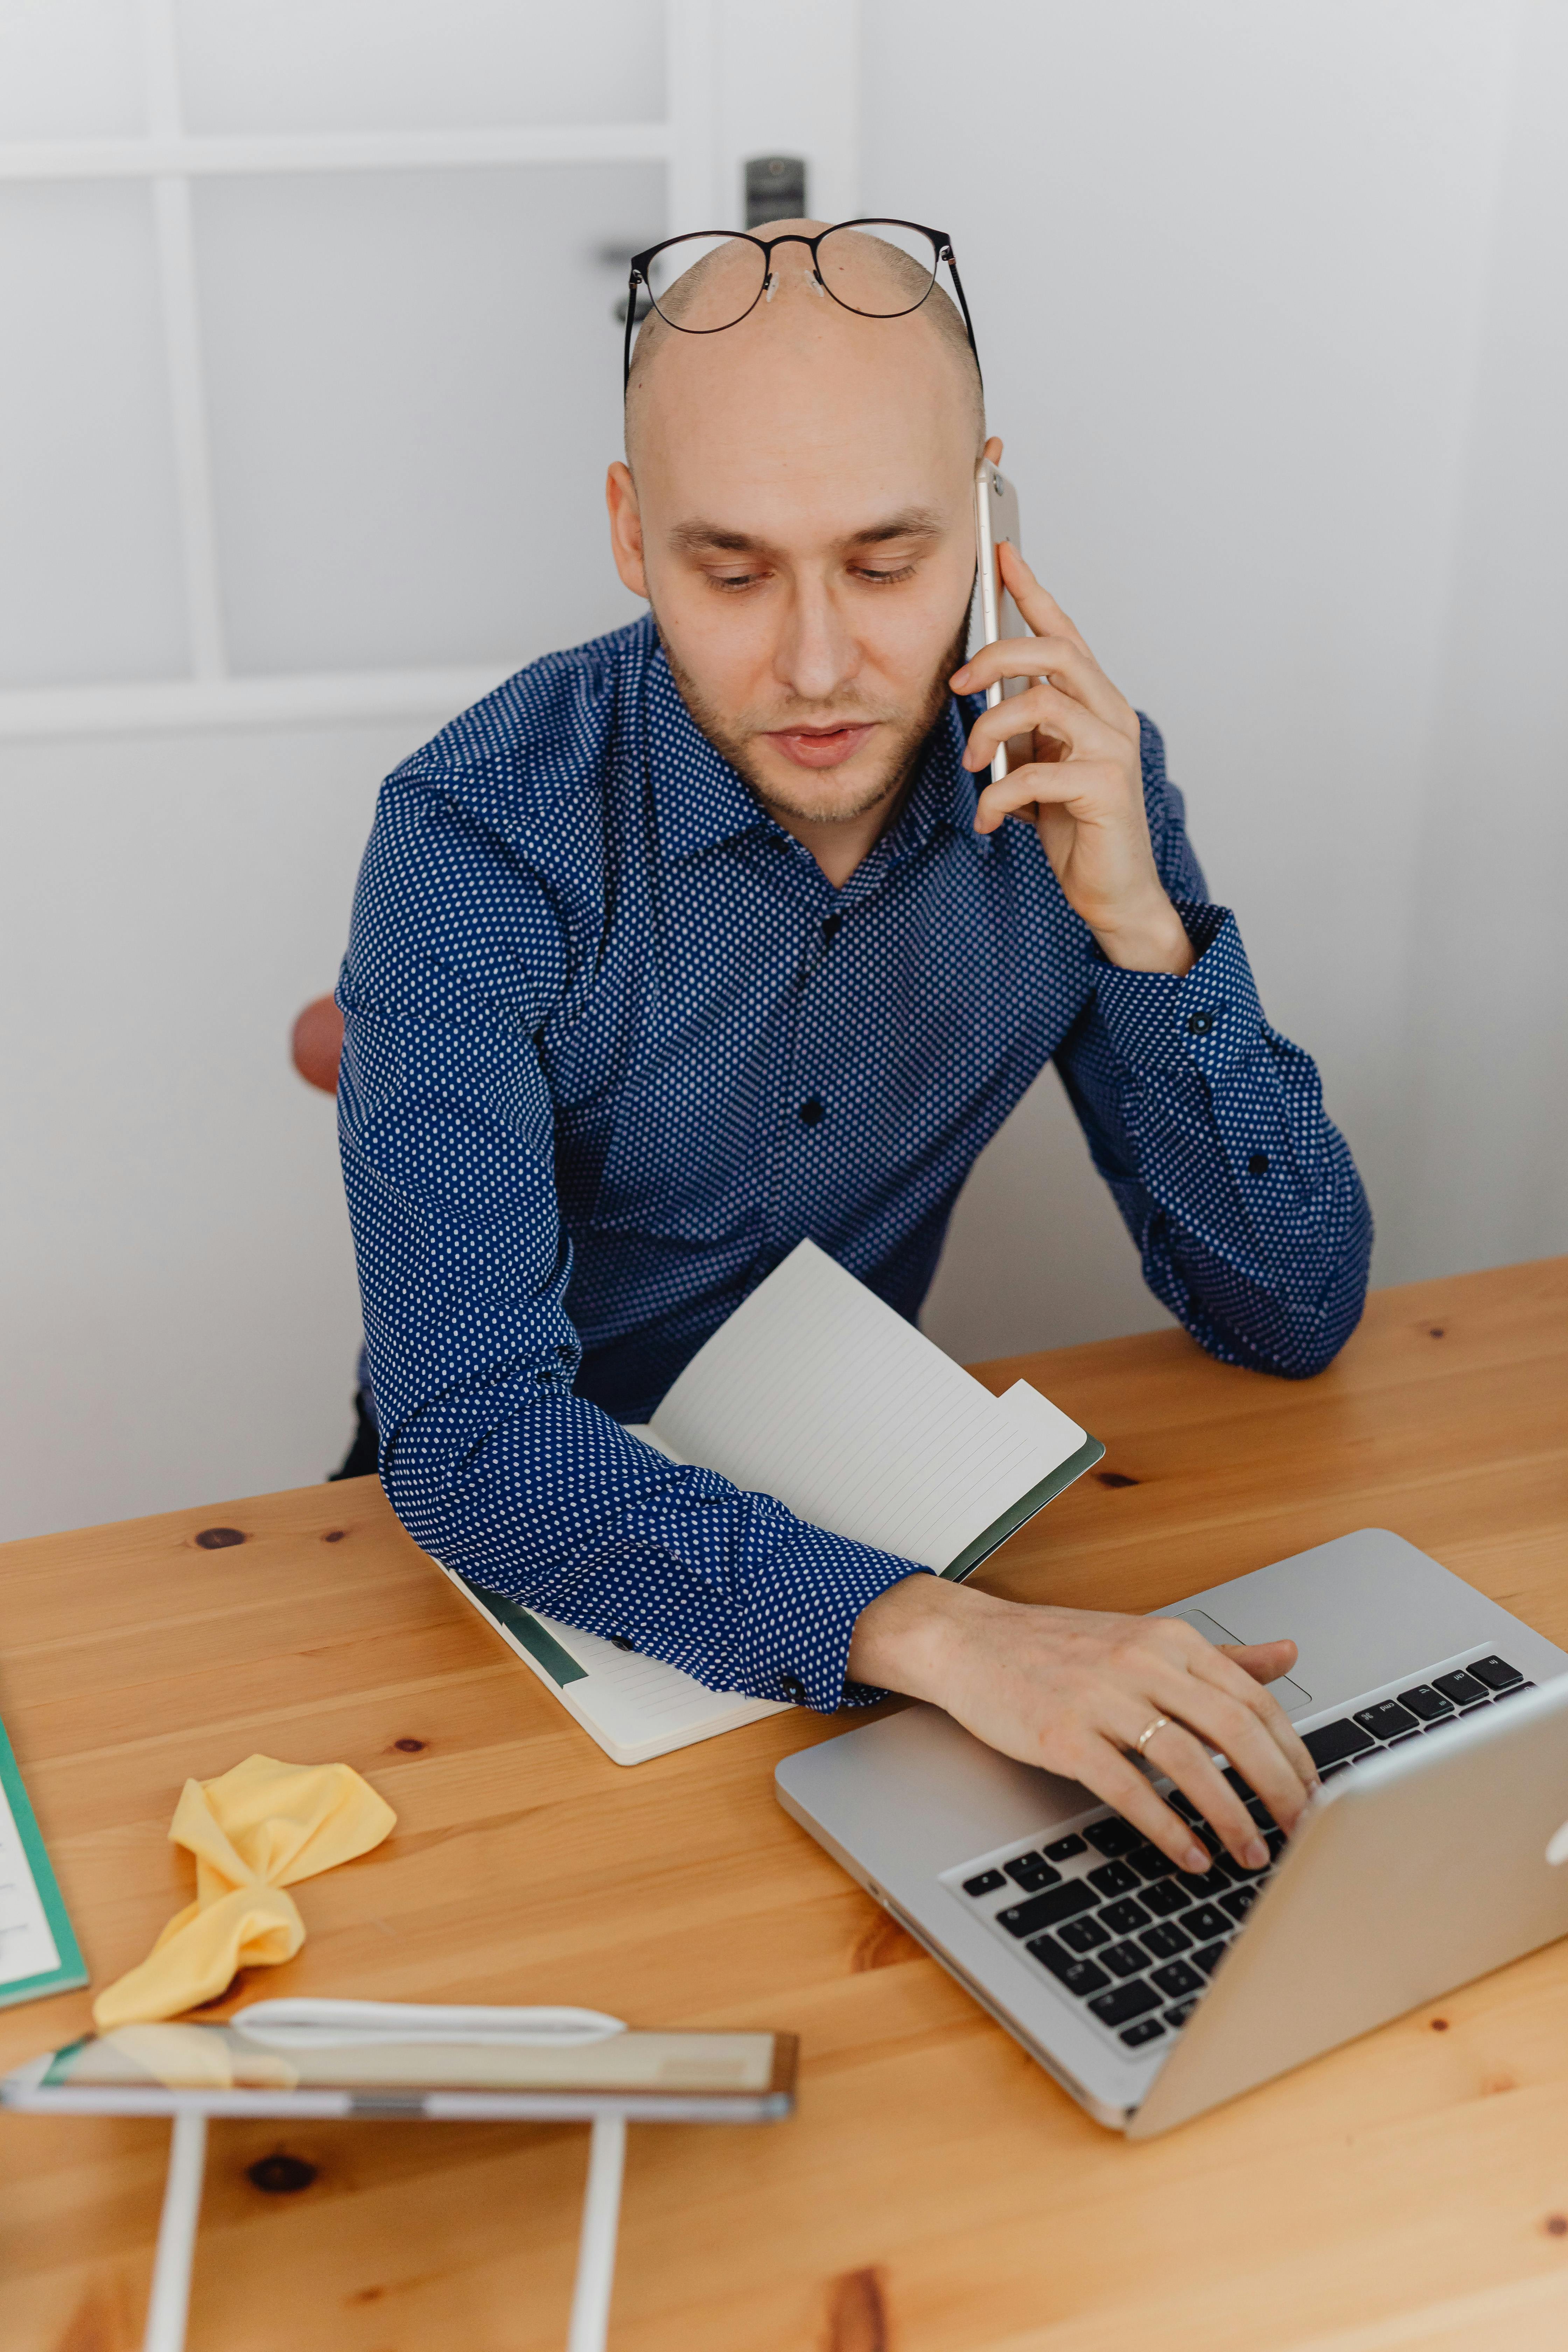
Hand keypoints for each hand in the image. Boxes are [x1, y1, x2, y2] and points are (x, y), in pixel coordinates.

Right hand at [847, 1577, 1319, 1872]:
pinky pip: (1129, 1788)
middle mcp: (1143, 1663)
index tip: (1315, 1794)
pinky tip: (1190, 1854)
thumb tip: (1287, 1655)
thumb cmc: (1057, 1647)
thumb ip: (1220, 1656)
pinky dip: (1168, 1827)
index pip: (1255, 1699)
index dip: (1293, 1753)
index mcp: (1170, 1640)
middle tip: (1302, 1833)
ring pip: (1188, 1762)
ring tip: (1252, 1855)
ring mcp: (1101, 1698)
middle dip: (1279, 1790)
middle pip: (1235, 1731)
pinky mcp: (1063, 1735)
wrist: (969, 1640)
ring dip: (1231, 1817)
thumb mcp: (1145, 1638)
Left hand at [950, 537, 1192, 975]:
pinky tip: (990, 819)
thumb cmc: (1078, 829)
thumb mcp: (1039, 769)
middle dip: (997, 656)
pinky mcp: (1106, 787)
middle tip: (958, 684)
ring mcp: (1113, 749)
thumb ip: (1022, 734)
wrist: (1113, 891)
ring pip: (1042, 703)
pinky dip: (998, 795)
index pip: (1065, 633)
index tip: (1002, 555)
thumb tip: (981, 709)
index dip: (1033, 591)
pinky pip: (1035, 772)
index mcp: (1095, 704)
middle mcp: (1111, 715)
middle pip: (1055, 651)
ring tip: (973, 768)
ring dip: (990, 732)